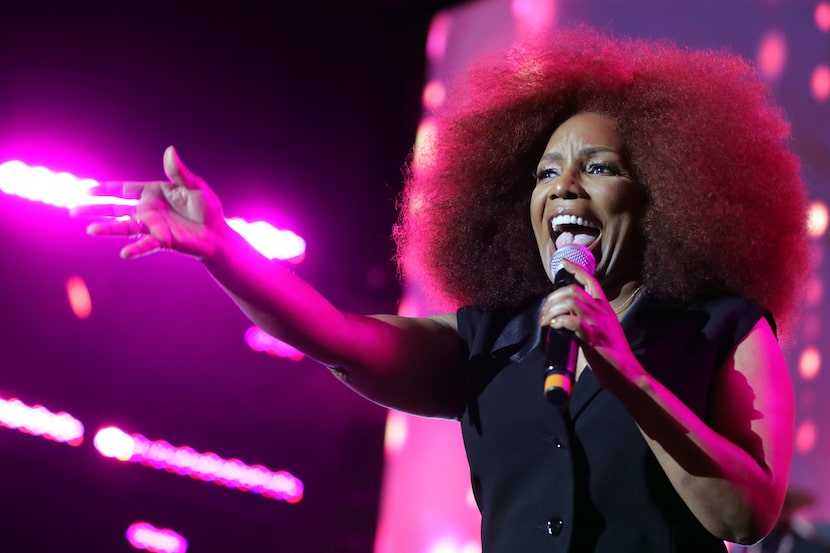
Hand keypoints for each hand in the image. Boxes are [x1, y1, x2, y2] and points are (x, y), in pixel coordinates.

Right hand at [80, 146, 225, 258]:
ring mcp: (152, 226)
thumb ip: (179, 172)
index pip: (123, 189)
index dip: (104, 189)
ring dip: (108, 229)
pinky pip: (146, 245)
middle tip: (71, 210)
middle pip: (115, 208)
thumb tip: (169, 150)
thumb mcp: (195, 186)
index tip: (85, 190)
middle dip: (94, 209)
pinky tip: (125, 253)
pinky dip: (136, 249)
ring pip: (124, 227)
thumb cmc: (207, 208)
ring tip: (89, 230)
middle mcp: (148, 210)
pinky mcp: (162, 241)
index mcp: (153, 193)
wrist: (217, 234)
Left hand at [539, 259, 642, 389]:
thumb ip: (588, 319)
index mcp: (605, 308)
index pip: (591, 281)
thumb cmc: (613, 355)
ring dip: (552, 310)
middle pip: (573, 290)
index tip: (563, 263)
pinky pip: (573, 322)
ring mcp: (598, 323)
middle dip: (553, 297)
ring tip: (545, 321)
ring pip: (570, 302)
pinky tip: (553, 327)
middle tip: (544, 311)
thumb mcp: (602, 330)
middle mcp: (602, 311)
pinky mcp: (593, 338)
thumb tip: (567, 316)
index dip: (576, 269)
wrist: (628, 374)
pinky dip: (559, 321)